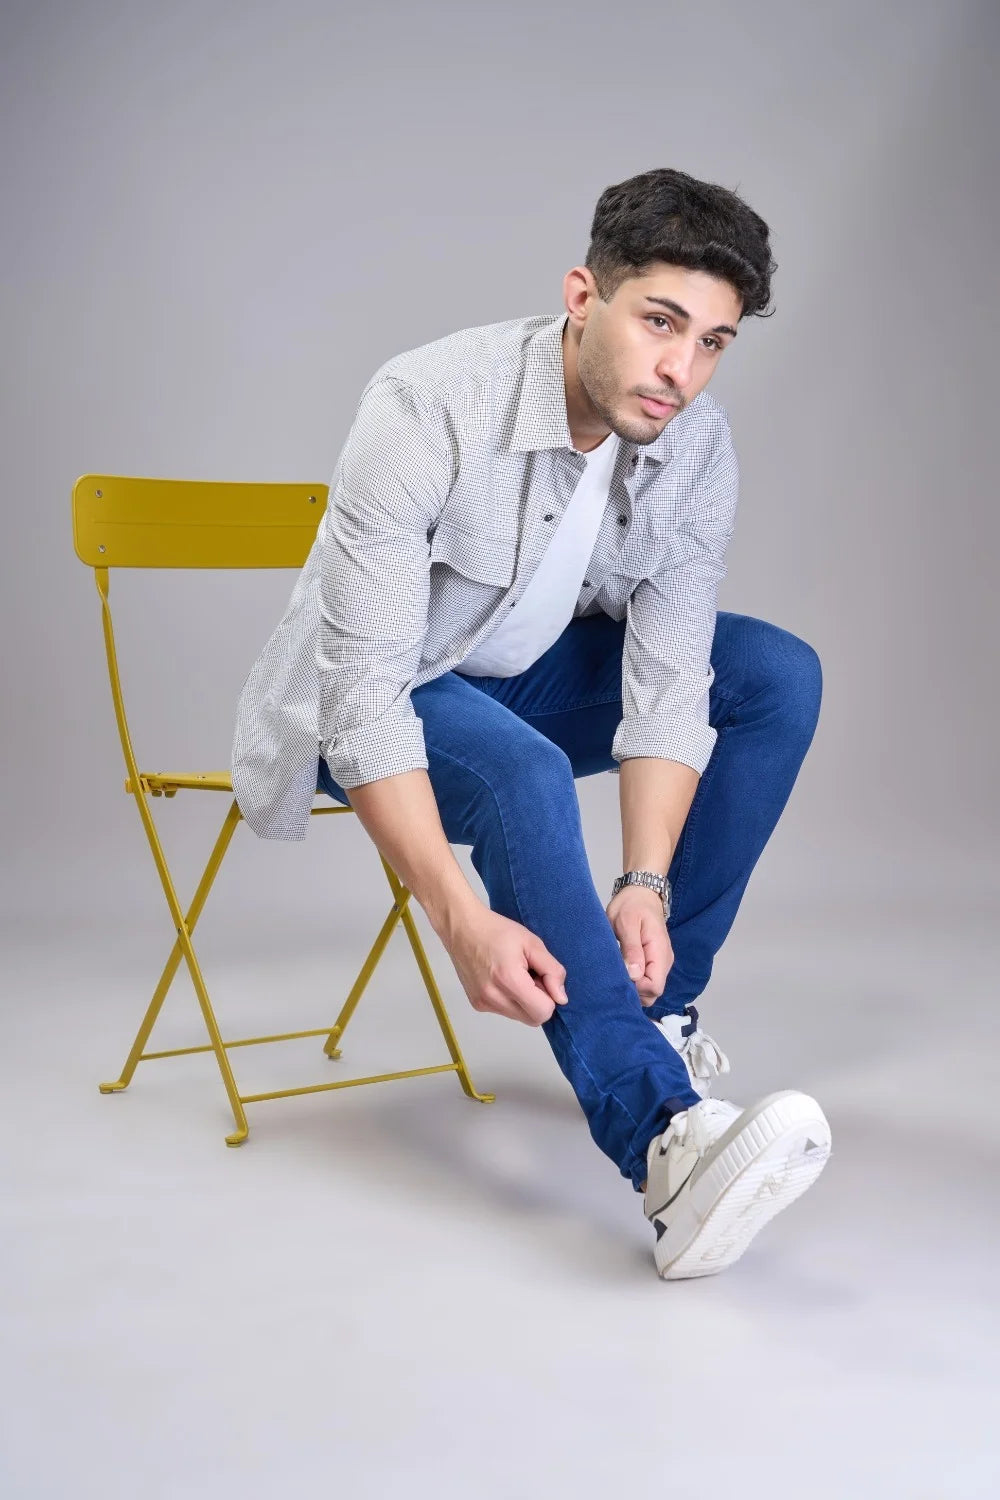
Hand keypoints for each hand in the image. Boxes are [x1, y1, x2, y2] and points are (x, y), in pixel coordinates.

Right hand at [444, 907, 568, 1025]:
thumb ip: (552, 971)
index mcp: (509, 980)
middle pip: (533, 1019)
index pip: (543, 1012)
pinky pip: (505, 1012)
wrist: (462, 927)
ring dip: (525, 1002)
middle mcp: (493, 997)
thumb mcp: (532, 943)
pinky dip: (511, 1000)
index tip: (541, 977)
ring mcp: (483, 1003)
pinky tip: (503, 979)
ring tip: (515, 975)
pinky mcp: (477, 1004)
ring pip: (520, 1017)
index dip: (549, 996)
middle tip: (530, 975)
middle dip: (538, 1001)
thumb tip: (561, 998)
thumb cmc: (497, 930)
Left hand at [606, 886, 672, 1006]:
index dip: (637, 988)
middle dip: (635, 991)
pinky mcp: (653, 961)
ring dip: (633, 987)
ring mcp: (660, 962)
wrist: (641, 893)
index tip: (621, 976)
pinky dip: (634, 981)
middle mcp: (664, 961)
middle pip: (653, 993)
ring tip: (616, 972)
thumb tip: (634, 975)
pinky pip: (646, 980)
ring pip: (649, 989)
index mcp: (659, 952)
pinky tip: (622, 971)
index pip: (655, 987)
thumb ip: (631, 949)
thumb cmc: (631, 905)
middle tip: (615, 976)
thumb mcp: (626, 923)